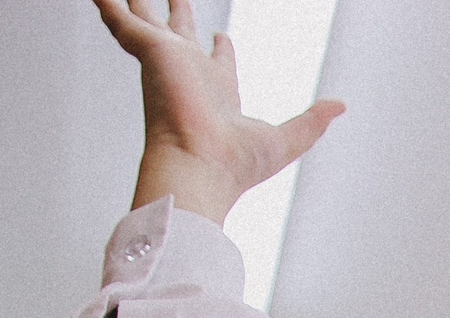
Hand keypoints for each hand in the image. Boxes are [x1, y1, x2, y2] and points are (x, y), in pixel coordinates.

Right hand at [96, 0, 343, 225]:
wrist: (198, 170)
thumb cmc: (233, 167)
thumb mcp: (287, 139)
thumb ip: (313, 121)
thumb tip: (340, 106)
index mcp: (216, 92)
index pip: (217, 62)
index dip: (219, 47)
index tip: (219, 34)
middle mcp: (189, 74)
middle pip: (181, 34)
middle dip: (178, 15)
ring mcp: (167, 62)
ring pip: (147, 19)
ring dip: (140, 3)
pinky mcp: (151, 52)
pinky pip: (121, 19)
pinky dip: (109, 7)